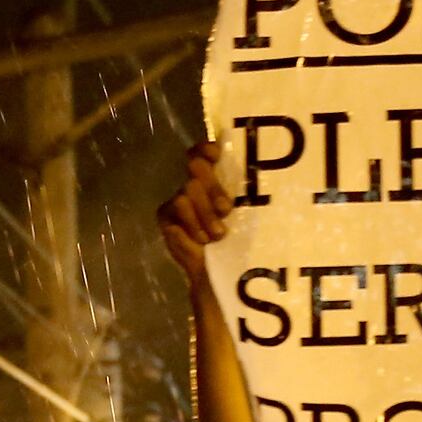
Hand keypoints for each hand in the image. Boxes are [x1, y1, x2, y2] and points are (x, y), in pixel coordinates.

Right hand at [157, 142, 233, 285]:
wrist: (216, 272)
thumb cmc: (237, 241)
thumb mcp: (246, 217)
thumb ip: (244, 197)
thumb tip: (255, 177)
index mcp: (215, 179)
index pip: (205, 152)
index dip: (207, 149)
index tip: (216, 156)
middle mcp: (195, 184)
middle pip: (196, 167)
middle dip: (213, 189)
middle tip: (226, 210)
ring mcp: (178, 199)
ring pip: (187, 192)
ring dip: (205, 215)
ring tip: (218, 235)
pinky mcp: (166, 216)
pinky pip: (175, 211)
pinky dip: (192, 227)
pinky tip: (202, 241)